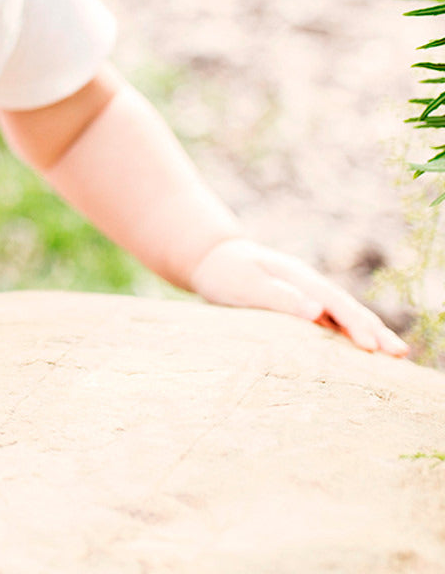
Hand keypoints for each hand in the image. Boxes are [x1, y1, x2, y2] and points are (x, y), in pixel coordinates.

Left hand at [190, 237, 407, 357]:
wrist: (212, 258)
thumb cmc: (226, 272)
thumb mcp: (248, 284)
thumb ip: (280, 296)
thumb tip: (317, 311)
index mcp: (298, 277)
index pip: (334, 302)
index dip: (355, 324)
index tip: (373, 347)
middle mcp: (308, 284)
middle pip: (347, 308)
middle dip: (374, 330)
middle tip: (401, 354)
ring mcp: (307, 293)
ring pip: (343, 314)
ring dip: (368, 332)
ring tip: (395, 354)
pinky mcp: (300, 304)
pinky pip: (331, 319)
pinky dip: (349, 332)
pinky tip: (362, 348)